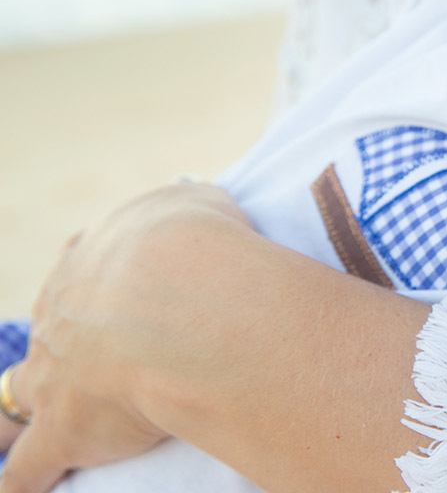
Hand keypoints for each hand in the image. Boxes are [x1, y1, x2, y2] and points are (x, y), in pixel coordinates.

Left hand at [0, 183, 252, 492]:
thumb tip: (194, 212)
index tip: (116, 303)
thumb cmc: (199, 245)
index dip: (98, 294)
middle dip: (71, 348)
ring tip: (52, 421)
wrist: (183, 295)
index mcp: (92, 261)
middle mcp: (61, 312)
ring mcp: (53, 373)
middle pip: (53, 334)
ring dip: (35, 408)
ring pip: (24, 394)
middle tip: (102, 363)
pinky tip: (30, 485)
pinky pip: (27, 468)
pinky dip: (26, 480)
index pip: (82, 278)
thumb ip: (188, 210)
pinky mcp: (62, 430)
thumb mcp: (197, 205)